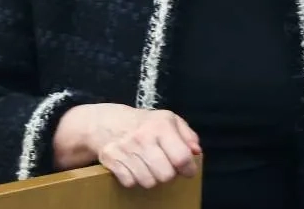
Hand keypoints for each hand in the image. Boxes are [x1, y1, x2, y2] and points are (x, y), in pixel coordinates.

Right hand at [55, 103, 200, 187]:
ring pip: (148, 182)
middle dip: (169, 174)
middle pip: (166, 175)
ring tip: (149, 167)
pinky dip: (134, 179)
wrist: (107, 121)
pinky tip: (134, 168)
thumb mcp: (169, 120)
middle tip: (165, 167)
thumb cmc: (144, 123)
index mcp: (161, 126)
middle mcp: (143, 137)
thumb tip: (196, 152)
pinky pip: (130, 182)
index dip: (189, 169)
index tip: (187, 170)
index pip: (182, 157)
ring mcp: (126, 149)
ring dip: (151, 178)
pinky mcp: (111, 159)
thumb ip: (187, 135)